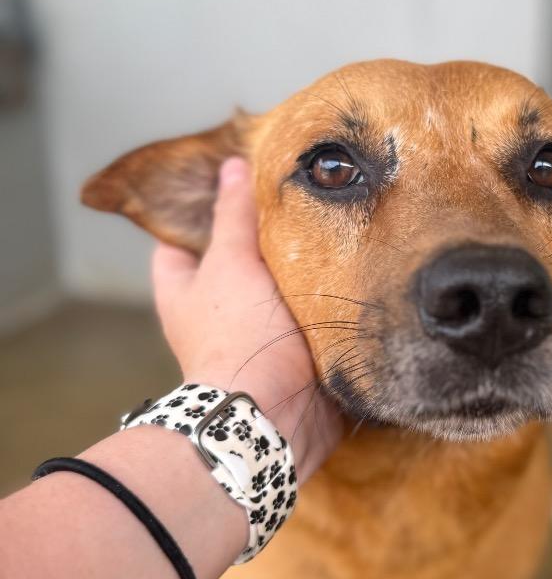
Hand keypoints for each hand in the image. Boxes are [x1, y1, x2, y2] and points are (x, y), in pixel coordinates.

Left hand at [151, 158, 340, 482]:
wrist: (276, 413)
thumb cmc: (238, 335)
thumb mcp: (232, 261)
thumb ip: (234, 214)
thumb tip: (231, 164)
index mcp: (182, 291)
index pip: (176, 243)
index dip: (195, 215)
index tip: (229, 186)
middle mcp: (213, 316)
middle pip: (231, 265)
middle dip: (258, 239)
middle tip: (292, 201)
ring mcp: (254, 339)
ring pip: (273, 292)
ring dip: (299, 270)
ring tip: (328, 227)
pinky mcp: (292, 359)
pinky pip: (307, 319)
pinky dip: (323, 301)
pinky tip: (348, 271)